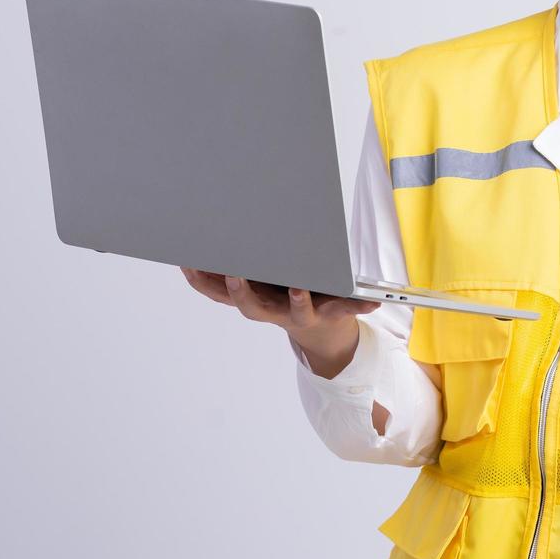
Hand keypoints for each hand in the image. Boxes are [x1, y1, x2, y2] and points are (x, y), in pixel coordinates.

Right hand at [178, 267, 378, 361]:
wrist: (323, 332)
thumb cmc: (286, 294)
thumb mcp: (262, 278)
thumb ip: (243, 257)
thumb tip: (211, 226)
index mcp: (254, 297)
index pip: (220, 292)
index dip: (201, 281)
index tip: (187, 262)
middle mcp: (274, 310)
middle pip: (251, 307)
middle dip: (241, 291)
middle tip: (235, 274)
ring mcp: (303, 315)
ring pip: (296, 312)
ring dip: (297, 301)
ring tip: (300, 288)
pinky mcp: (332, 314)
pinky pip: (346, 310)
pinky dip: (359, 306)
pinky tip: (373, 302)